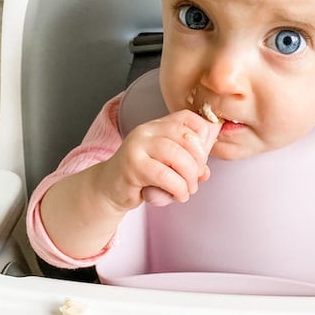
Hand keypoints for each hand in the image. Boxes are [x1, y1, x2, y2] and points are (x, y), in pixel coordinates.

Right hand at [101, 110, 219, 210]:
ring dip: (189, 178)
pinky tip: (177, 196)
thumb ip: (187, 163)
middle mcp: (147, 131)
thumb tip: (205, 171)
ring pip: (177, 157)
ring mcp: (137, 146)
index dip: (203, 137)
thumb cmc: (141, 178)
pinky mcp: (132, 165)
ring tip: (187, 190)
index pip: (188, 118)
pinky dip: (178, 189)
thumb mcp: (167, 166)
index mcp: (157, 126)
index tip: (201, 159)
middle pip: (187, 138)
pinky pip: (165, 176)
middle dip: (198, 163)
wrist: (108, 190)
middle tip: (196, 179)